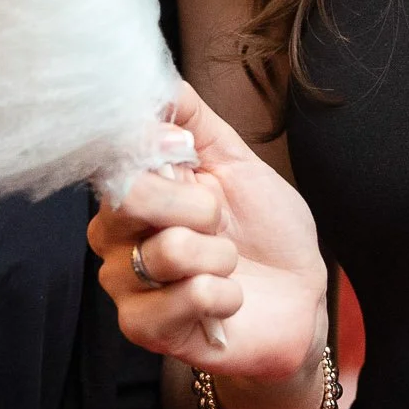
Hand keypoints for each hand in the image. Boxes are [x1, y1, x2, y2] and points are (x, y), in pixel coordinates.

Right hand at [88, 80, 328, 381]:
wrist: (298, 298)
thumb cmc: (265, 230)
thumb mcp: (236, 161)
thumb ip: (191, 121)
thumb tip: (155, 80)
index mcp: (132, 188)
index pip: (109, 152)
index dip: (150, 147)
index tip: (182, 153)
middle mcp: (114, 234)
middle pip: (128, 197)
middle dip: (199, 206)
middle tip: (219, 222)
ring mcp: (125, 283)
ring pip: (170, 250)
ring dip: (221, 257)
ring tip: (228, 265)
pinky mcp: (144, 329)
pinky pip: (187, 296)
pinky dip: (225, 295)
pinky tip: (228, 301)